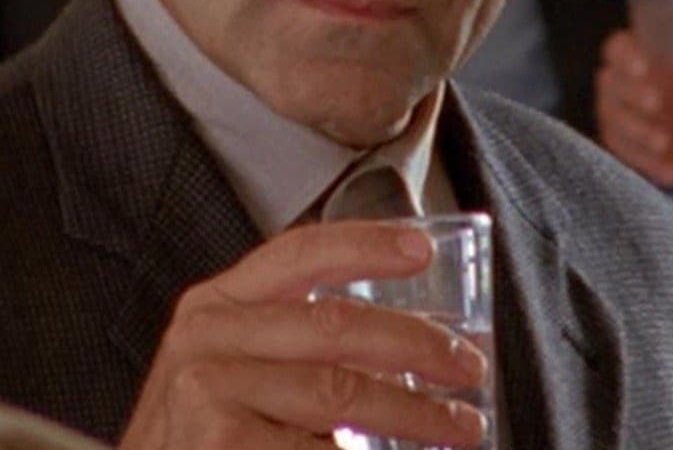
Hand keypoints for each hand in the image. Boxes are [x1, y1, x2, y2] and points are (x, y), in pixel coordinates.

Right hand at [118, 221, 490, 449]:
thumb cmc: (202, 444)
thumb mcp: (237, 378)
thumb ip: (296, 348)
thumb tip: (408, 347)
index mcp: (215, 307)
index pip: (298, 253)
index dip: (365, 243)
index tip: (422, 247)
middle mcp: (206, 337)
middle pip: (337, 325)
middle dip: (419, 347)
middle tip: (470, 370)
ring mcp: (208, 391)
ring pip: (341, 392)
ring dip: (416, 414)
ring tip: (462, 427)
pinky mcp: (220, 442)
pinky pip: (319, 449)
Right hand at [595, 29, 672, 187]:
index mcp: (630, 54)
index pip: (616, 50)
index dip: (625, 58)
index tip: (645, 67)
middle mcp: (614, 82)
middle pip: (613, 86)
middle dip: (633, 95)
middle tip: (658, 103)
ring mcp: (613, 115)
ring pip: (617, 124)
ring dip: (640, 134)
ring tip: (665, 143)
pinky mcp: (620, 145)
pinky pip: (629, 157)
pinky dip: (650, 166)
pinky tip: (672, 173)